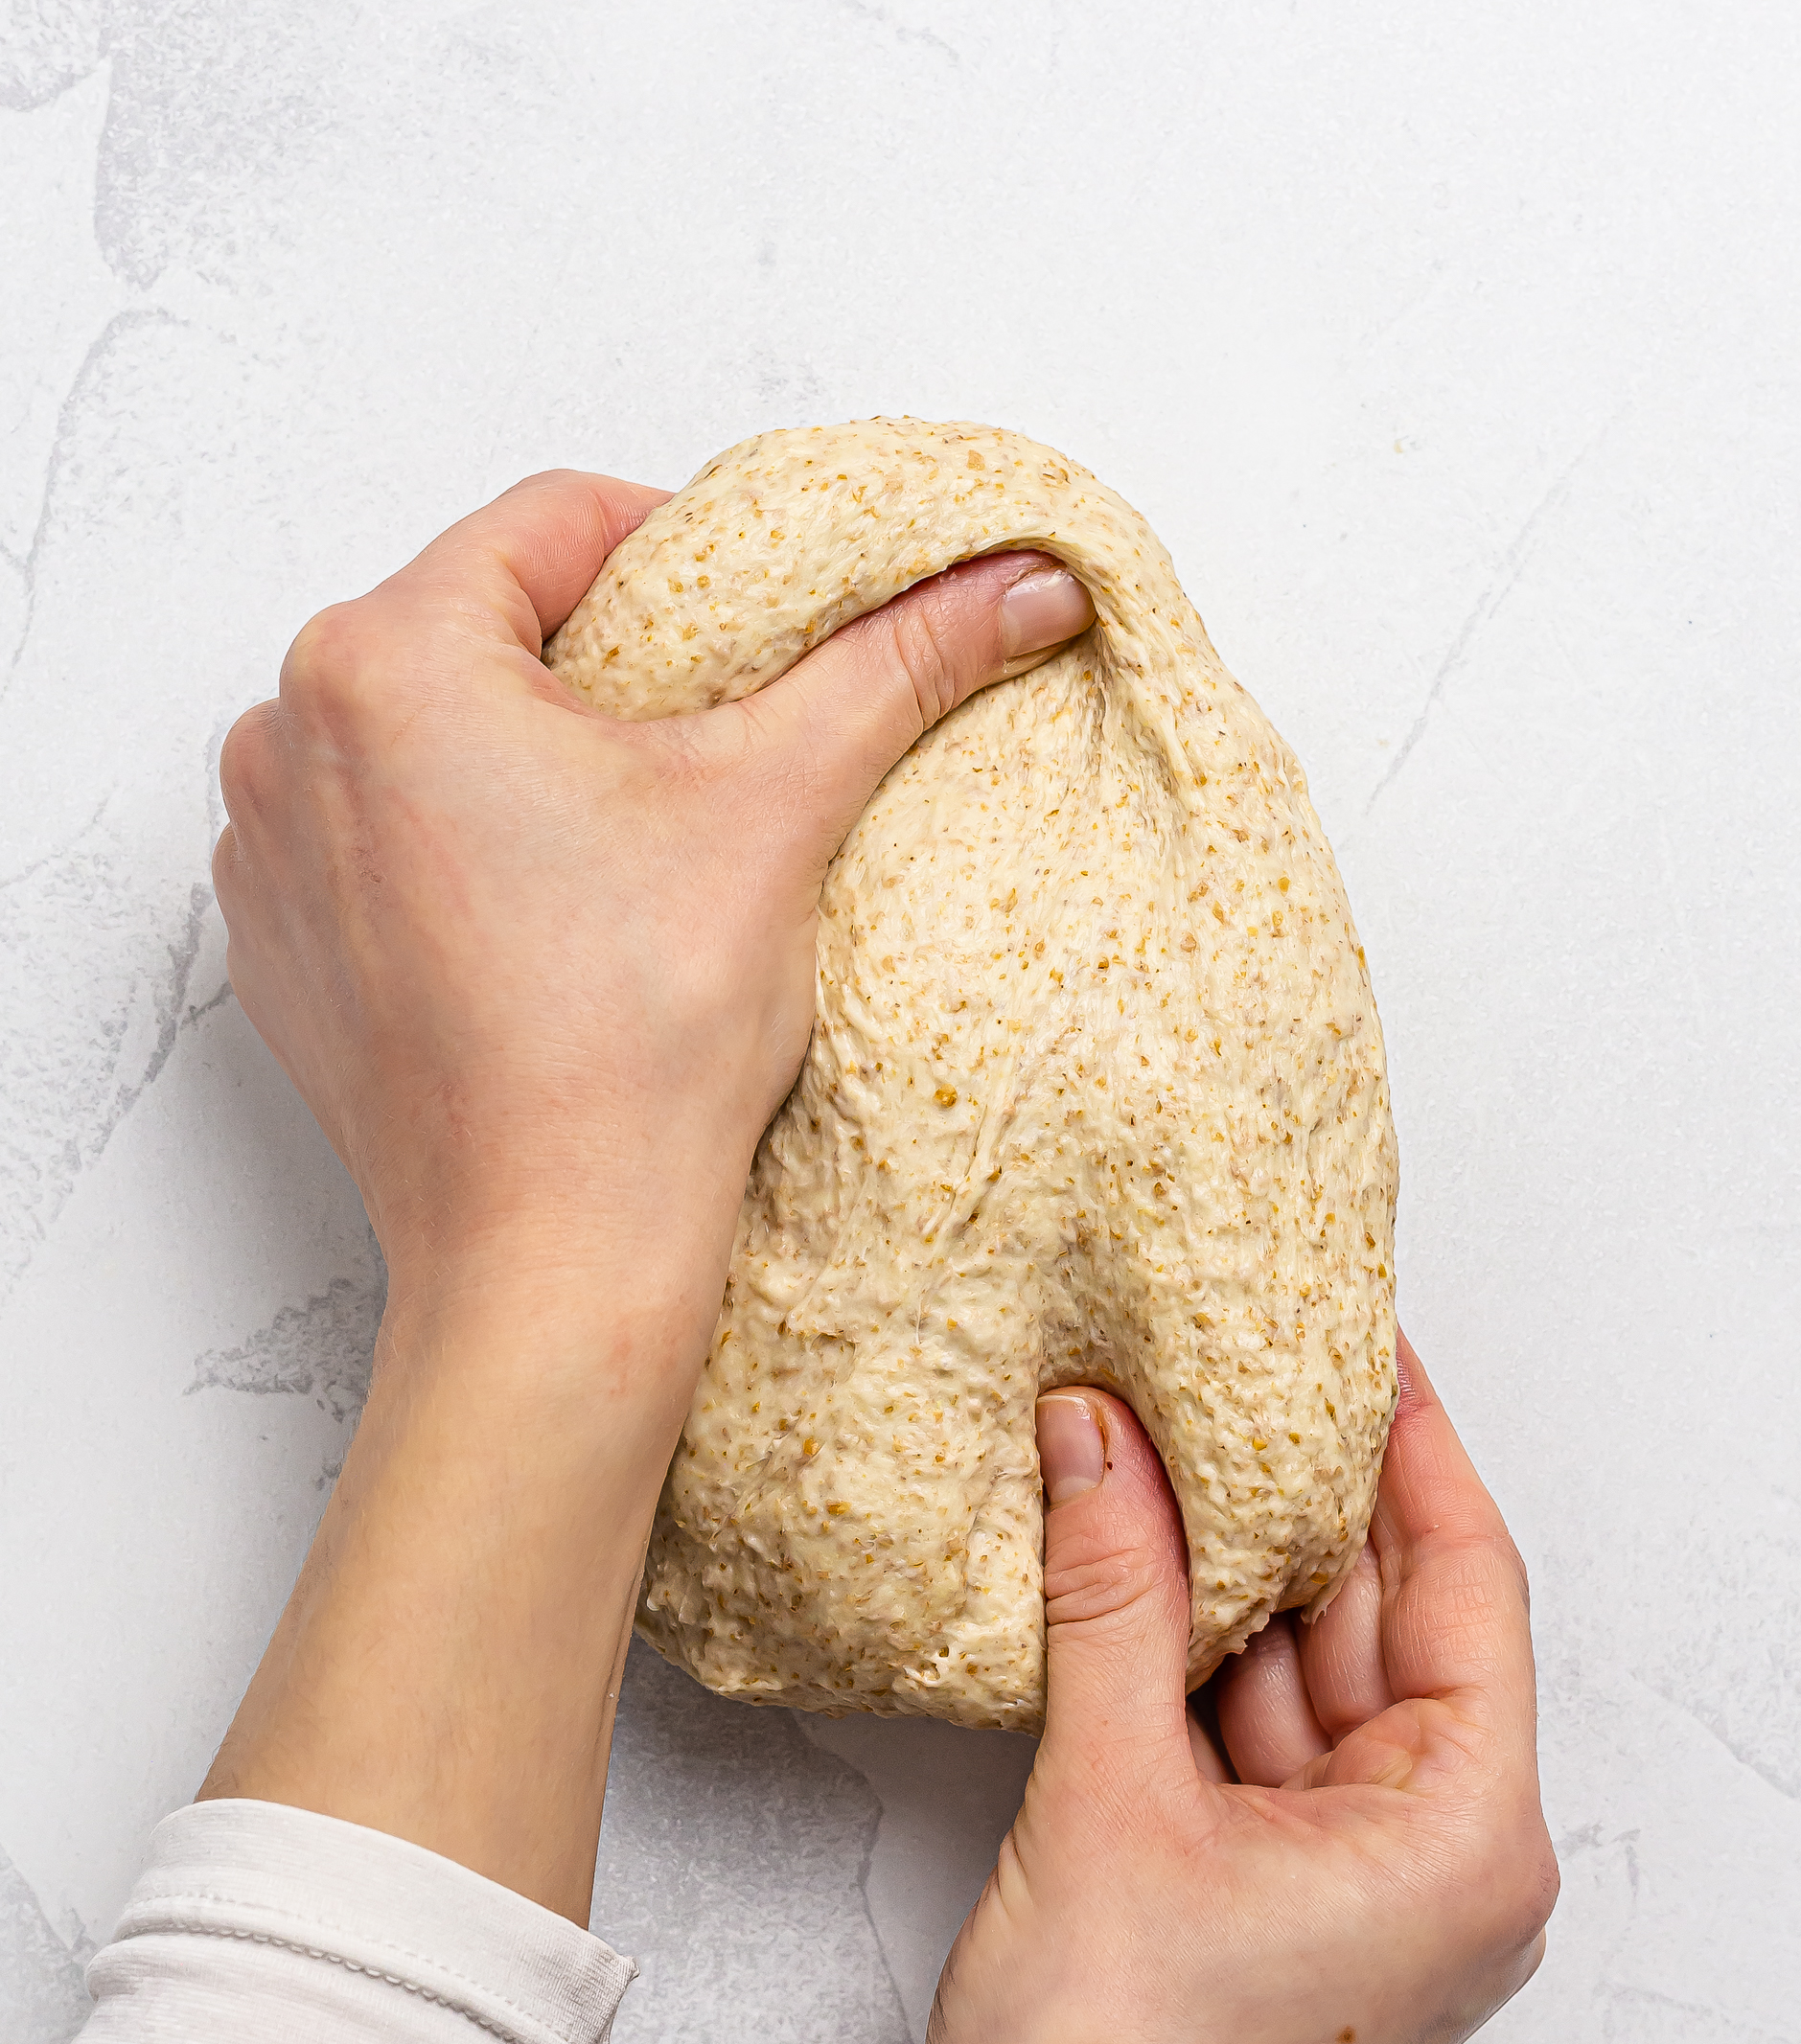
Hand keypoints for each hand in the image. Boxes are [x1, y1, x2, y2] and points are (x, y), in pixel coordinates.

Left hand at [204, 471, 1092, 1915]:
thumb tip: (1025, 577)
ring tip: (639, 843)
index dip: (686, 555)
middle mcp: (291, 737)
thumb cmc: (640, 1045)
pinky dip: (464, 850)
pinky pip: (382, 842)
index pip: (556, 523)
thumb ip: (900, 662)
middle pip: (486, 630)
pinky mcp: (282, 953)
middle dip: (608, 666)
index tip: (763, 629)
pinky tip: (557, 921)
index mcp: (385, 657)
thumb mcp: (784, 808)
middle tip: (715, 743)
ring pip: (431, 737)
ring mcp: (270, 853)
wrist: (555, 1259)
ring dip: (532, 758)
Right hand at [879, 1337, 1558, 2043]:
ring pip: (1305, 1678)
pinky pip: (1254, 1742)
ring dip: (1227, 1578)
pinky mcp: (1283, 1907)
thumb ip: (1110, 1595)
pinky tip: (1125, 1573)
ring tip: (1153, 1444)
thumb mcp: (1109, 1799)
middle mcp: (1442, 1859)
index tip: (1360, 1334)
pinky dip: (1193, 1663)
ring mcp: (1362, 1889)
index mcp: (1464, 1833)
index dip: (1410, 1442)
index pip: (1465, 1577)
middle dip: (1297, 1498)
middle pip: (1384, 1621)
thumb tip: (1095, 1432)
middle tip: (1224, 1365)